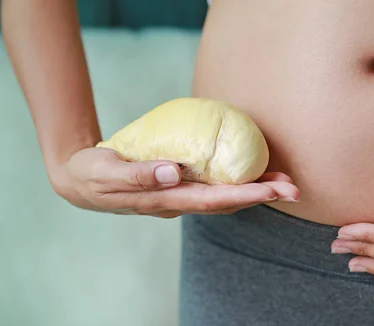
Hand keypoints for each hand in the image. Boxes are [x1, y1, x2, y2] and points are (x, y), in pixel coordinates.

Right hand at [49, 147, 299, 217]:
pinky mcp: (178, 186)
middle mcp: (177, 202)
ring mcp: (179, 197)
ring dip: (255, 190)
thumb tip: (174, 172)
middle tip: (295, 189)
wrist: (78, 180)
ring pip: (223, 196)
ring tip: (284, 182)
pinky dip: (236, 181)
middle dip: (261, 196)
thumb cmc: (91, 174)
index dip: (243, 196)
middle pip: (226, 202)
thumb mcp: (106, 172)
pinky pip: (213, 185)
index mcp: (163, 201)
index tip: (271, 190)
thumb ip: (138, 174)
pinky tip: (252, 170)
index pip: (210, 200)